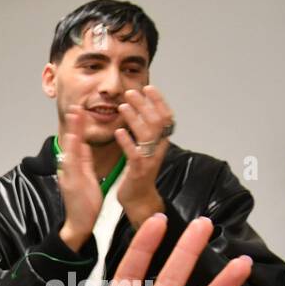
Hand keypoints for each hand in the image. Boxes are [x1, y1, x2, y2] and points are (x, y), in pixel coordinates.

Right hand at [57, 106, 102, 251]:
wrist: (79, 223)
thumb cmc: (85, 202)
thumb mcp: (86, 177)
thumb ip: (84, 161)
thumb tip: (83, 145)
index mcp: (73, 167)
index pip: (76, 142)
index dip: (78, 126)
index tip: (80, 110)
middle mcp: (68, 169)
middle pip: (70, 143)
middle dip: (73, 124)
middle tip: (75, 106)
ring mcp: (68, 175)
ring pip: (70, 150)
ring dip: (72, 132)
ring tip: (74, 116)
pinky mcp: (71, 182)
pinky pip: (72, 164)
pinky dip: (72, 151)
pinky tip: (74, 139)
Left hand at [114, 85, 173, 227]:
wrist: (138, 198)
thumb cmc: (138, 172)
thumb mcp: (145, 147)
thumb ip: (144, 131)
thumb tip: (140, 110)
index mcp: (161, 141)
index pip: (165, 115)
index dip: (158, 100)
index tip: (148, 86)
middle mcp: (159, 148)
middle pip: (156, 120)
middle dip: (144, 104)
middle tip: (130, 92)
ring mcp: (150, 159)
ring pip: (147, 134)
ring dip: (135, 117)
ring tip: (122, 106)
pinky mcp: (139, 170)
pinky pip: (135, 153)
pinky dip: (127, 141)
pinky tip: (118, 132)